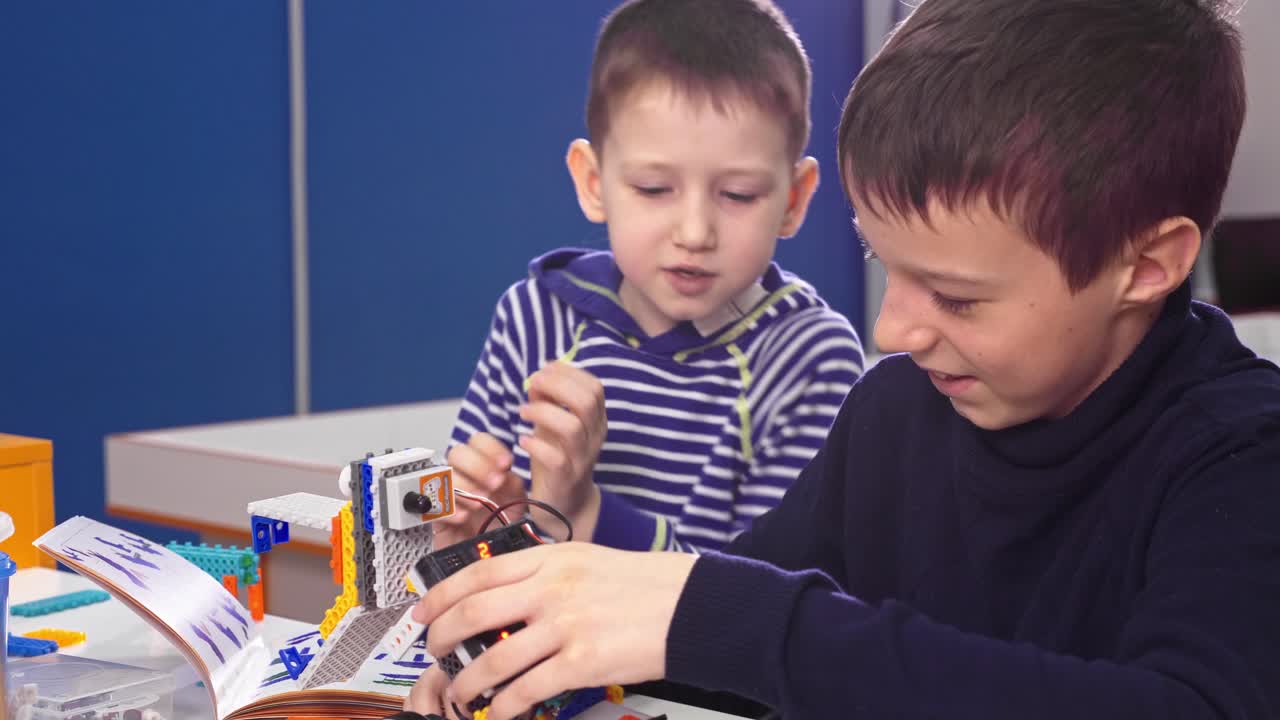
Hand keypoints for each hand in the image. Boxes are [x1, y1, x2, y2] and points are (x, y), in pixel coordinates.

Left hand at [409, 542, 696, 719]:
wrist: (688, 605)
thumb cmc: (641, 584)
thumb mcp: (584, 560)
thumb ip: (542, 572)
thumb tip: (499, 595)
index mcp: (550, 559)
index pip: (477, 574)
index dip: (440, 596)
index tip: (423, 613)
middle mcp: (552, 588)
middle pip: (474, 613)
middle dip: (442, 639)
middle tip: (434, 653)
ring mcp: (565, 625)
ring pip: (493, 658)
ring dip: (467, 681)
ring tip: (461, 691)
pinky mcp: (581, 661)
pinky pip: (526, 689)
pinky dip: (504, 705)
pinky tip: (499, 710)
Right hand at [434, 433, 526, 549]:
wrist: (489, 554)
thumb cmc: (500, 526)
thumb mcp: (516, 502)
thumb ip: (513, 483)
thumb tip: (506, 472)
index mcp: (484, 466)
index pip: (478, 441)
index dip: (490, 448)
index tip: (505, 464)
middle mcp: (464, 476)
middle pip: (457, 452)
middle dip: (478, 466)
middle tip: (494, 484)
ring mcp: (447, 494)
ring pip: (444, 475)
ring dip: (465, 488)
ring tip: (479, 504)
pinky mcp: (435, 515)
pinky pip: (433, 503)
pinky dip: (450, 509)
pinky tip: (463, 517)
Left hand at [519, 362, 606, 540]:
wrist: (566, 505)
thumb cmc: (559, 457)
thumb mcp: (555, 425)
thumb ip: (549, 401)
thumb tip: (537, 377)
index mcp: (597, 421)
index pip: (594, 388)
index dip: (569, 373)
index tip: (545, 370)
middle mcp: (595, 437)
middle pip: (587, 401)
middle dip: (557, 386)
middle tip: (533, 386)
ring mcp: (582, 459)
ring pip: (572, 427)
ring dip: (543, 412)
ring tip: (523, 412)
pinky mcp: (565, 478)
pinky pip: (555, 459)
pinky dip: (536, 445)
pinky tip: (523, 441)